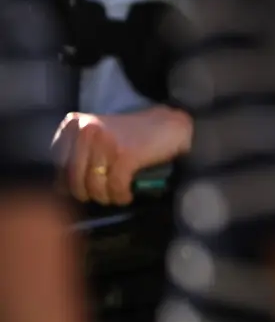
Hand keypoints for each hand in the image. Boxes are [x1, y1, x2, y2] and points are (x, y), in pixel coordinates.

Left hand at [52, 108, 191, 206]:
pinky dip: (121, 196)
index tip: (79, 187)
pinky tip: (126, 196)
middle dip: (86, 193)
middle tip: (98, 197)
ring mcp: (105, 142)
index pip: (58, 163)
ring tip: (114, 197)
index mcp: (75, 124)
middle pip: (74, 177)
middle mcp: (87, 130)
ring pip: (94, 185)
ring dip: (105, 197)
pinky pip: (115, 186)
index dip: (66, 181)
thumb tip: (59, 188)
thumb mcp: (97, 136)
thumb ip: (77, 155)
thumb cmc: (131, 134)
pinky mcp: (125, 155)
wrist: (169, 125)